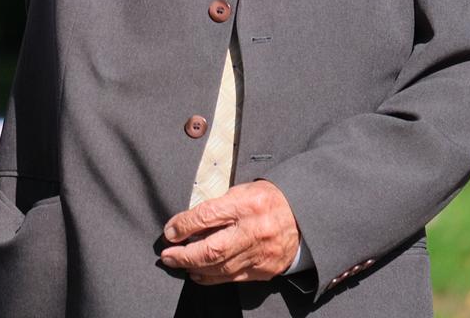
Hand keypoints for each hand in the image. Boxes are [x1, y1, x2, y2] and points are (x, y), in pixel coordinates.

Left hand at [158, 179, 300, 283]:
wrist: (303, 216)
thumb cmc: (266, 200)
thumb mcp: (240, 192)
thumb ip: (215, 208)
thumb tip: (185, 225)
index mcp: (247, 205)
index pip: (207, 216)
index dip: (183, 226)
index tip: (169, 232)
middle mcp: (255, 230)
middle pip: (213, 249)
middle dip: (184, 255)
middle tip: (167, 256)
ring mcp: (262, 253)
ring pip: (222, 267)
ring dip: (195, 268)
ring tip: (179, 264)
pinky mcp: (266, 270)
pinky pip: (234, 277)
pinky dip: (213, 277)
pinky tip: (199, 273)